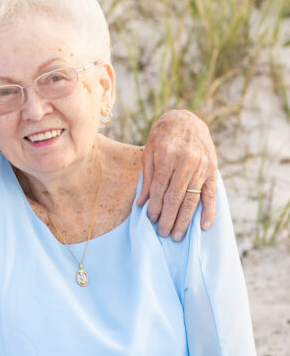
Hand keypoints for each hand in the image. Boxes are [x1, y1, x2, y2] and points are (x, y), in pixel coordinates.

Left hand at [138, 109, 216, 240]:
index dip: (155, 207)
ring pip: (192, 199)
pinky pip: (211, 194)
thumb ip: (148, 177)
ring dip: (185, 220)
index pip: (161, 189)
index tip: (151, 220)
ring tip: (178, 236)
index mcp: (168, 156)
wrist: (186, 119)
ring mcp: (202, 166)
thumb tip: (142, 203)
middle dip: (169, 218)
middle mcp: (187, 162)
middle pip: (176, 197)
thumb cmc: (163, 136)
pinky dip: (209, 211)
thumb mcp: (149, 152)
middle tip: (163, 234)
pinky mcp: (213, 170)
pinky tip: (203, 226)